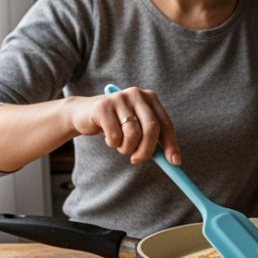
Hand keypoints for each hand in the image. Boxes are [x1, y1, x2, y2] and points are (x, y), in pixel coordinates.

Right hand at [65, 87, 180, 164]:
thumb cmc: (115, 124)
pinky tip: (108, 138)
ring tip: (120, 145)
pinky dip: (113, 143)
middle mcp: (137, 94)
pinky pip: (115, 136)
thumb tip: (173, 162)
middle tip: (137, 160)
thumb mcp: (137, 129)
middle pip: (152, 128)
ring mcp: (120, 98)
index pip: (166, 124)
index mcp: (150, 98)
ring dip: (127, 148)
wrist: (83, 114)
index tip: (174, 163)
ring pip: (133, 134)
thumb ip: (153, 141)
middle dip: (147, 150)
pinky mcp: (103, 106)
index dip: (171, 145)